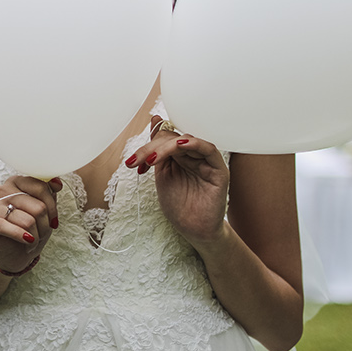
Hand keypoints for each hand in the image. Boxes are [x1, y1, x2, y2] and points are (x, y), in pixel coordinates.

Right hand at [0, 175, 61, 274]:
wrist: (13, 255)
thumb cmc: (28, 230)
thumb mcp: (43, 212)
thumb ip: (48, 195)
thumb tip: (56, 183)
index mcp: (16, 182)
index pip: (40, 186)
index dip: (52, 206)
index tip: (54, 220)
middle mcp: (2, 190)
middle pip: (38, 207)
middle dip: (45, 225)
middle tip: (42, 234)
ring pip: (27, 220)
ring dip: (36, 236)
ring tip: (33, 241)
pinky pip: (4, 226)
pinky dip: (19, 235)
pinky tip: (27, 241)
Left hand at [125, 116, 228, 246]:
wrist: (193, 230)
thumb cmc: (179, 205)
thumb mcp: (162, 174)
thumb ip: (158, 150)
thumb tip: (154, 120)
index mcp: (180, 156)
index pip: (164, 138)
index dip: (148, 146)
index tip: (133, 162)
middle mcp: (193, 155)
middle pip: (172, 138)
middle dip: (152, 148)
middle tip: (138, 161)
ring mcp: (206, 162)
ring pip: (186, 141)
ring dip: (166, 146)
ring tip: (152, 159)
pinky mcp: (218, 170)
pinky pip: (208, 149)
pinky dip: (194, 143)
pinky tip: (180, 145)